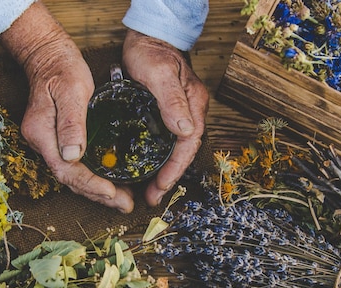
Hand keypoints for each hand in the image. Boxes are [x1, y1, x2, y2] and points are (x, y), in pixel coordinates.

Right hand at [0, 2, 134, 212]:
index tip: (112, 193)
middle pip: (69, 179)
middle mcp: (43, 143)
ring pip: (73, 176)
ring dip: (97, 191)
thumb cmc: (62, 69)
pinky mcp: (58, 141)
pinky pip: (75, 166)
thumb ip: (71, 123)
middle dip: (98, 195)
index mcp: (42, 134)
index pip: (66, 170)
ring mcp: (49, 144)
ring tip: (123, 201)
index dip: (90, 184)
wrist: (47, 56)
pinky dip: (93, 178)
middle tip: (125, 204)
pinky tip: (111, 183)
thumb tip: (72, 156)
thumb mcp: (71, 91)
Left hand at [122, 29, 208, 205]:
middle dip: (170, 177)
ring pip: (176, 149)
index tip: (160, 185)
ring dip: (165, 171)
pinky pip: (167, 142)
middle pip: (184, 152)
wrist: (148, 36)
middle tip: (152, 197)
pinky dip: (159, 159)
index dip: (175, 167)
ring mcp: (181, 113)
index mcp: (194, 104)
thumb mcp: (159, 73)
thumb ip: (172, 100)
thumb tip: (186, 129)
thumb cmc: (152, 51)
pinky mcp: (168, 113)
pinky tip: (147, 168)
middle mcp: (191, 112)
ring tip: (149, 191)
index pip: (188, 143)